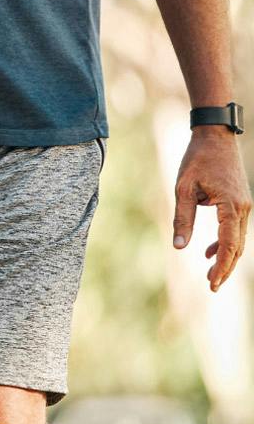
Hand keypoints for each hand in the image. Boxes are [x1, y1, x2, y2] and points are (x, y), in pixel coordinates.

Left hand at [172, 129, 249, 291]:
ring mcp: (244, 205)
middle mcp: (244, 208)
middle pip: (237, 246)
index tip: (212, 284)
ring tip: (210, 276)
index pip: (229, 244)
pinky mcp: (240, 202)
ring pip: (238, 239)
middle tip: (212, 288)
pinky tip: (207, 252)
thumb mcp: (183, 188)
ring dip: (225, 257)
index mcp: (232, 206)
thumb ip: (182, 218)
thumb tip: (179, 246)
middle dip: (225, 268)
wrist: (215, 136)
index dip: (221, 266)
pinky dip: (224, 242)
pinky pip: (235, 229)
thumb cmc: (198, 159)